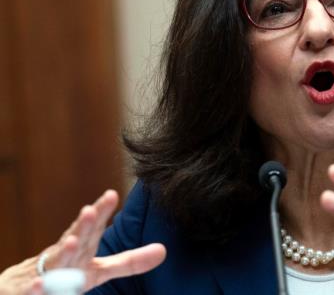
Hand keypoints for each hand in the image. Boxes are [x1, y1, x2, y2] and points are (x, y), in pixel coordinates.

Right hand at [0, 190, 165, 294]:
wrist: (23, 288)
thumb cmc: (68, 274)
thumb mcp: (100, 270)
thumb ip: (130, 262)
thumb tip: (164, 250)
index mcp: (82, 249)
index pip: (94, 228)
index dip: (102, 212)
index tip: (112, 194)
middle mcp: (65, 256)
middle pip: (75, 239)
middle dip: (83, 226)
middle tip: (90, 210)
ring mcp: (47, 272)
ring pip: (55, 262)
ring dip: (63, 252)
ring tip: (71, 242)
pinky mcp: (31, 291)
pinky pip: (35, 290)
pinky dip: (38, 287)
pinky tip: (41, 283)